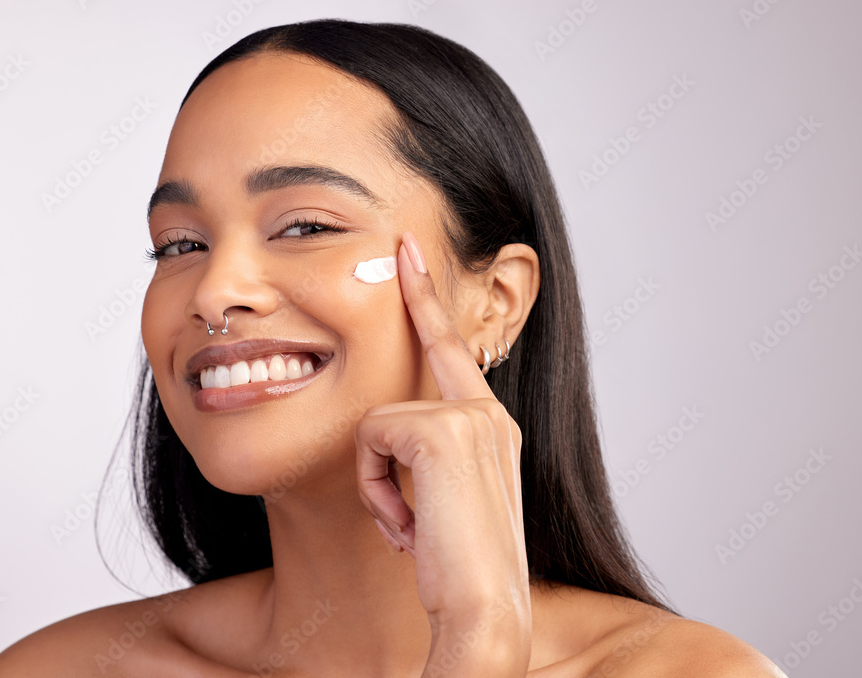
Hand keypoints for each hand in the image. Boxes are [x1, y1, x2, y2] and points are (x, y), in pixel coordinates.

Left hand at [355, 231, 530, 676]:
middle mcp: (489, 414)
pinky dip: (376, 491)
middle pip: (428, 354)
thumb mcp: (441, 506)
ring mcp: (472, 417)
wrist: (486, 611)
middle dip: (407, 351)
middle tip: (407, 333)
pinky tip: (408, 527)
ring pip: (377, 422)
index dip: (428, 299)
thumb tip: (385, 448)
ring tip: (413, 527)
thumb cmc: (461, 570)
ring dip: (380, 484)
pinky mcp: (443, 430)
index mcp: (491, 428)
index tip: (408, 250)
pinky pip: (371, 442)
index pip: (454, 352)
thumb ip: (424, 463)